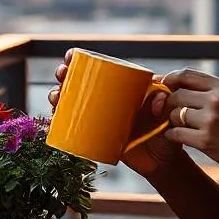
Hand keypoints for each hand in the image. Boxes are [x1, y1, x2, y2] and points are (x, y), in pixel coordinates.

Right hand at [48, 49, 175, 177]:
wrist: (162, 162)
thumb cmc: (166, 133)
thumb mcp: (168, 115)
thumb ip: (165, 105)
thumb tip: (157, 99)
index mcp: (120, 90)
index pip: (96, 70)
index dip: (79, 61)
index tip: (70, 56)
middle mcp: (106, 102)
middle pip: (78, 85)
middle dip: (63, 77)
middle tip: (61, 75)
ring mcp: (98, 120)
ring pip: (70, 105)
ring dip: (57, 97)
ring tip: (55, 97)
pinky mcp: (94, 138)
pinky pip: (71, 130)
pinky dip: (58, 124)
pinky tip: (51, 120)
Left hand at [160, 67, 218, 184]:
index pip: (188, 75)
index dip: (171, 79)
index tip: (164, 85)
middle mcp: (216, 100)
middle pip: (176, 94)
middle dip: (170, 103)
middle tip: (169, 111)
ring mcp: (210, 120)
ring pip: (173, 114)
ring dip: (171, 120)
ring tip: (176, 125)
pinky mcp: (205, 140)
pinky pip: (175, 133)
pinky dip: (172, 135)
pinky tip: (176, 137)